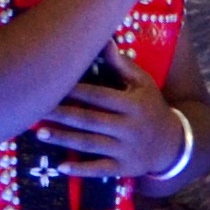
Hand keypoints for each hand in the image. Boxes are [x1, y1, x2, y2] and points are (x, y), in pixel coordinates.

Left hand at [32, 68, 182, 177]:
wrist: (173, 144)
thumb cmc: (151, 107)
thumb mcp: (143, 84)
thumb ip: (122, 65)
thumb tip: (104, 40)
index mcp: (134, 105)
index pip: (100, 96)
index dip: (76, 91)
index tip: (53, 85)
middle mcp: (130, 128)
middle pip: (90, 120)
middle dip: (62, 115)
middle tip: (36, 110)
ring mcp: (127, 150)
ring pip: (91, 144)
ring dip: (64, 139)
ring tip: (39, 132)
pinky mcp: (125, 168)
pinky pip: (100, 169)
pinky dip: (81, 170)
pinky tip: (61, 167)